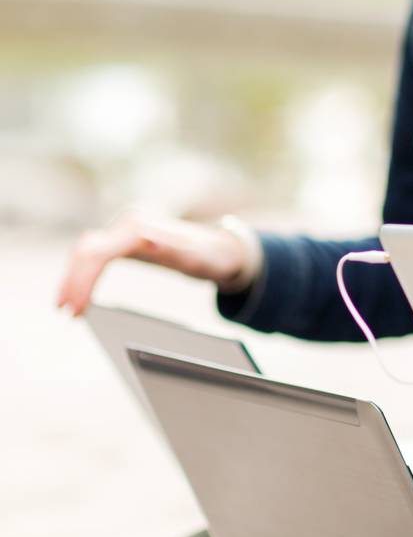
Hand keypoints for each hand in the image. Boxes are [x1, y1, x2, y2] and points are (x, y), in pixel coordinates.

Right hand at [55, 206, 252, 315]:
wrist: (221, 248)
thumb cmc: (209, 255)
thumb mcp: (194, 255)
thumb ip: (171, 246)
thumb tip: (146, 239)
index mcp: (140, 227)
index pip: (97, 254)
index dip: (81, 282)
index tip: (76, 309)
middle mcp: (129, 222)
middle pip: (86, 251)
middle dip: (72, 282)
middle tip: (68, 314)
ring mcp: (125, 228)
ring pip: (86, 250)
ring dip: (73, 278)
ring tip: (68, 307)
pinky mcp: (125, 237)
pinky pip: (95, 253)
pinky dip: (82, 272)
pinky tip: (79, 291)